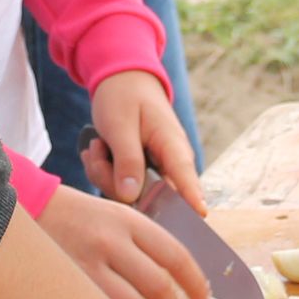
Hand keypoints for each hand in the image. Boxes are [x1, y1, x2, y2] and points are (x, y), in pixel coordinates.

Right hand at [35, 186, 208, 298]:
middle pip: (160, 287)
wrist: (27, 213)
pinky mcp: (69, 286)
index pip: (176, 255)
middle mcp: (110, 241)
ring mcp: (87, 265)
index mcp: (128, 220)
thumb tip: (179, 278)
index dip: (196, 282)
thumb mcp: (114, 215)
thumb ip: (144, 242)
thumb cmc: (77, 220)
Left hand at [85, 71, 203, 208]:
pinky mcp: (141, 174)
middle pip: (148, 197)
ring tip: (97, 145)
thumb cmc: (125, 97)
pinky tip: (99, 150)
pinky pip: (119, 187)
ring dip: (103, 173)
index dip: (192, 202)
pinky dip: (103, 171)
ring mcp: (155, 171)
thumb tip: (131, 197)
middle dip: (113, 181)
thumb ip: (127, 160)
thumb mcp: (120, 125)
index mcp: (173, 147)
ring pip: (128, 195)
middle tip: (97, 150)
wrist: (122, 81)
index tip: (201, 217)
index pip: (187, 180)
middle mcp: (170, 164)